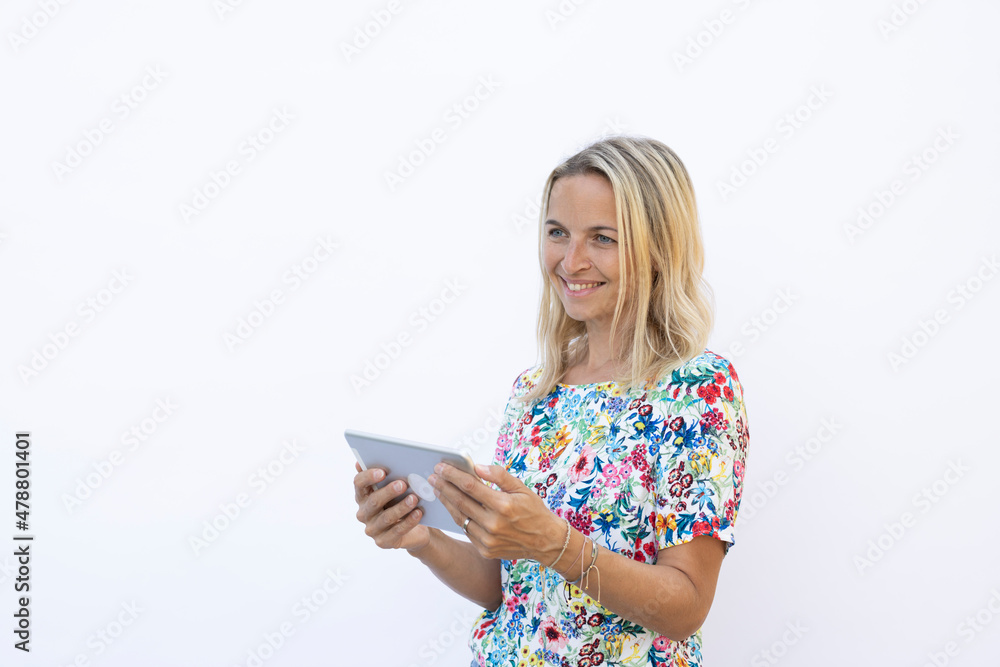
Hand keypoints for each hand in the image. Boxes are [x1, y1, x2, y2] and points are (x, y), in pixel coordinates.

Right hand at [353, 462, 429, 552]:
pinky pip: (396, 531)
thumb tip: (386, 457)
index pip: (359, 483)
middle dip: (388, 492)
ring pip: (386, 517)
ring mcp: (372, 529)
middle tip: (403, 484)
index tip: (383, 471)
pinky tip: (418, 513)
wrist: (414, 529)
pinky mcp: (383, 542)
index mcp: (363, 495)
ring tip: (414, 499)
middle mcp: (364, 513)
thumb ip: (388, 474)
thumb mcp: (396, 488)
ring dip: (401, 507)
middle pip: (373, 501)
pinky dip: (408, 521)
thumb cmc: (402, 502)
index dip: (368, 476)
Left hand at [428, 463, 562, 561]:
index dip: (453, 475)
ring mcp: (488, 540)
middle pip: (460, 501)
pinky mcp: (486, 550)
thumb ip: (498, 475)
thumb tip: (476, 467)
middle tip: (433, 477)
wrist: (546, 542)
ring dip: (446, 502)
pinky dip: (458, 517)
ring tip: (438, 490)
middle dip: (444, 487)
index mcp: (503, 505)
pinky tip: (452, 507)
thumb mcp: (521, 488)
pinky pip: (466, 531)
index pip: (470, 486)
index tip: (441, 468)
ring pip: (459, 518)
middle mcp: (493, 524)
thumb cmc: (533, 511)